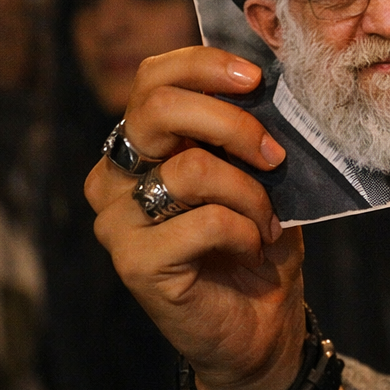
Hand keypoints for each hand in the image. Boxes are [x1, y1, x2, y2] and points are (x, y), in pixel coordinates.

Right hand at [84, 46, 304, 389]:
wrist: (262, 323)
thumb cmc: (259, 240)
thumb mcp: (262, 175)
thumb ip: (251, 130)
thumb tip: (269, 83)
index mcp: (144, 144)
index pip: (154, 78)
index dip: (204, 67)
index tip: (256, 79)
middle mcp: (115, 175)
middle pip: (158, 108)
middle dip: (232, 123)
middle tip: (275, 156)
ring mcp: (117, 220)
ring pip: (190, 168)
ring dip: (250, 193)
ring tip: (267, 220)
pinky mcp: (133, 262)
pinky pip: (203, 221)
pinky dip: (244, 230)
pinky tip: (252, 248)